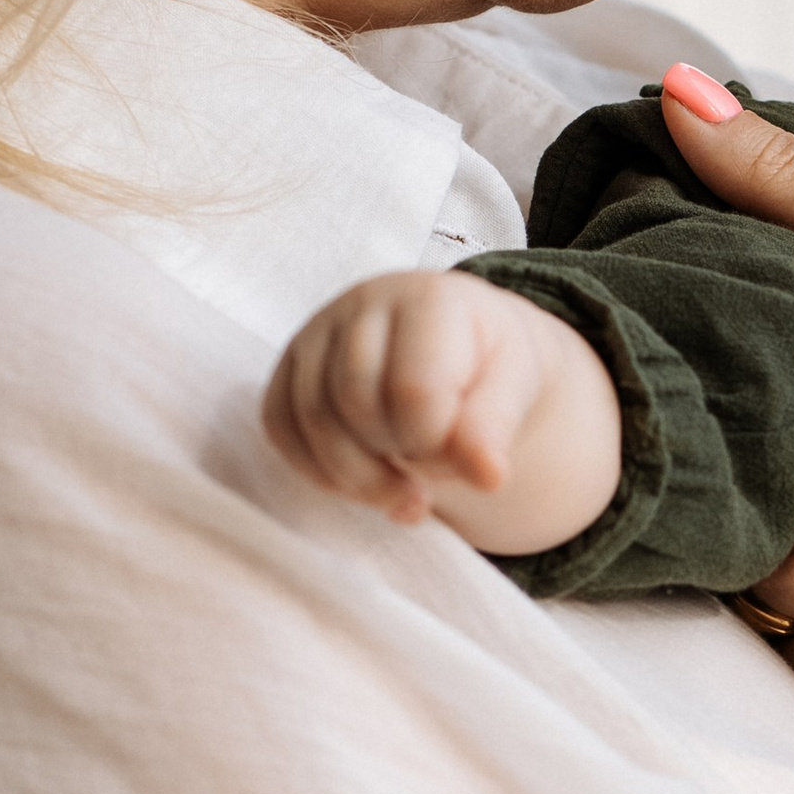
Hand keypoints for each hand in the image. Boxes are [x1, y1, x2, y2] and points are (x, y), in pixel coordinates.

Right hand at [263, 271, 623, 555]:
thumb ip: (498, 427)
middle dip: (397, 458)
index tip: (463, 456)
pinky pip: (279, 425)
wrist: (459, 343)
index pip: (412, 390)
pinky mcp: (289, 365)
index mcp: (427, 299)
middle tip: (434, 473)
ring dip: (357, 478)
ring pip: (311, 418)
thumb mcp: (514, 386)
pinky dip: (317, 471)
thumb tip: (488, 477)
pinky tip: (364, 484)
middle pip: (354, 403)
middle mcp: (363, 304)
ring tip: (406, 494)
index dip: (435, 445)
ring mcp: (318, 332)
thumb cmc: (487, 363)